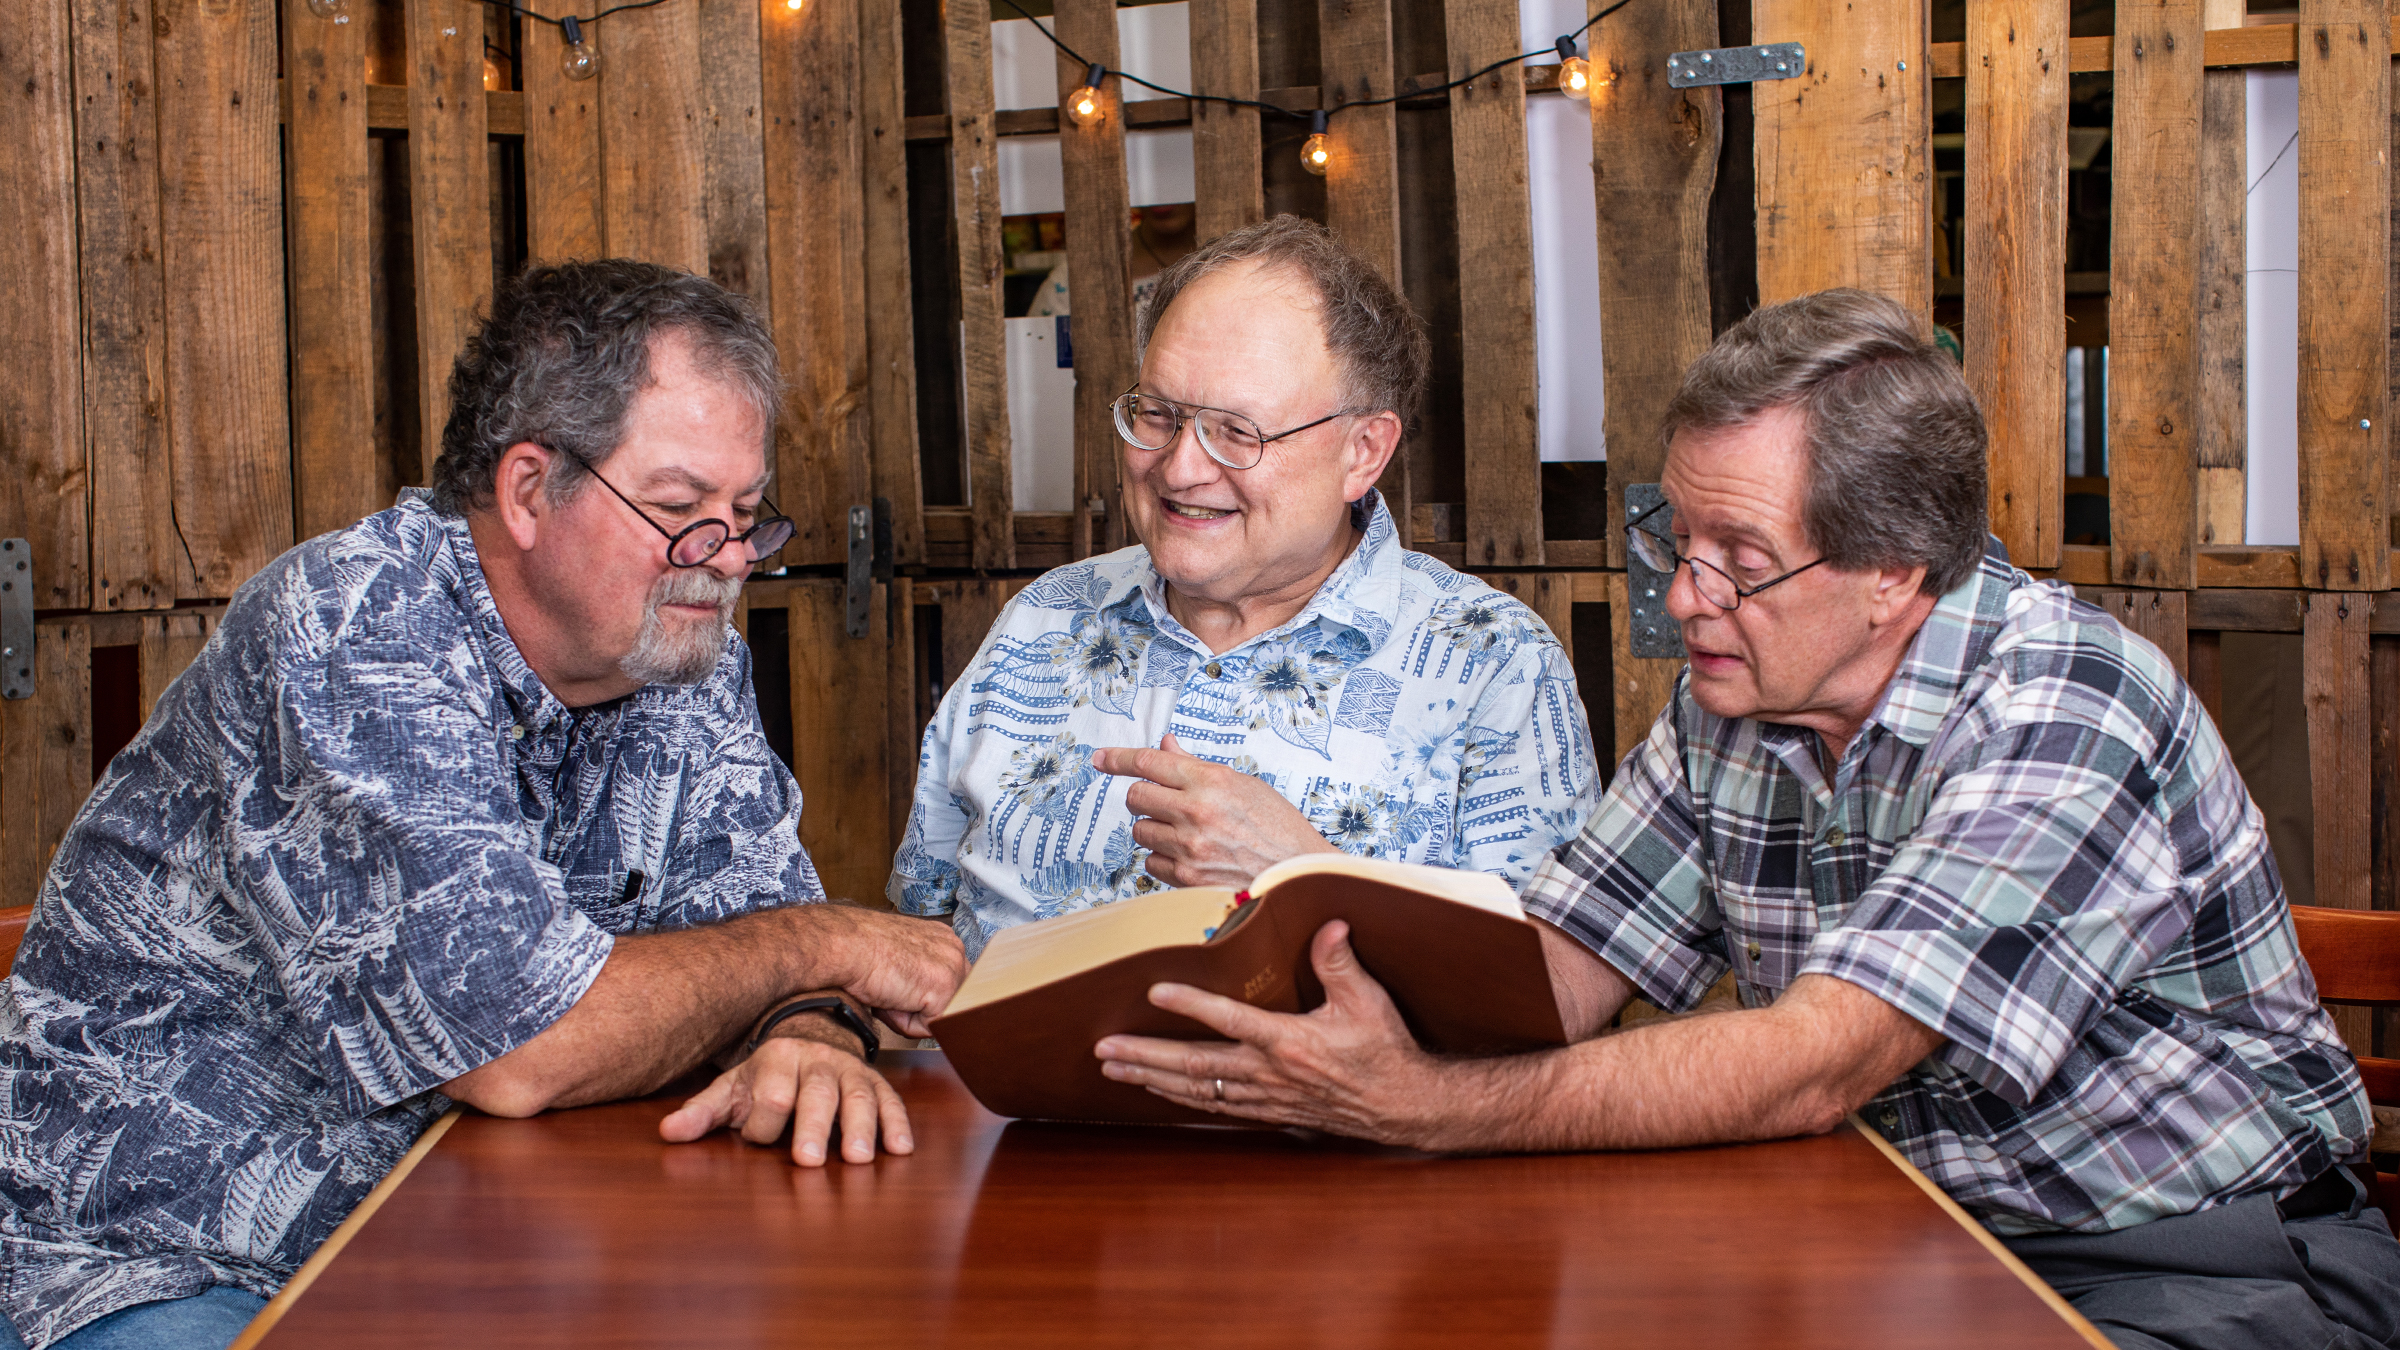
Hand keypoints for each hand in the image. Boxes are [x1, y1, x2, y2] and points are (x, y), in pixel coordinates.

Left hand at [658, 1025, 912, 1165]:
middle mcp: (817, 1060)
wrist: (809, 1037)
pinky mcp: (876, 1081)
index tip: (756, 1140)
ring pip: (858, 1096)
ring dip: (860, 1127)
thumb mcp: (732, 1089)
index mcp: (777, 1059)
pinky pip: (890, 1100)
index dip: (762, 1124)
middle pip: (816, 1093)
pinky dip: (897, 1124)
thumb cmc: (766, 1076)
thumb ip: (703, 1112)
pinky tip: (900, 1149)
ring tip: (858, 1159)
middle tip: (809, 1160)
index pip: (771, 1096)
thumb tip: (668, 1132)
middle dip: (812, 1127)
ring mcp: (850, 1070)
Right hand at [791, 905, 968, 1037]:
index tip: (898, 991)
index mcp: (942, 940)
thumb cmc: (857, 951)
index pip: (948, 985)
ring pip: (938, 1016)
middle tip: (889, 990)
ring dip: (911, 1015)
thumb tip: (919, 1001)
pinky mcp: (944, 988)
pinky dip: (905, 1023)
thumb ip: (917, 976)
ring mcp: (953, 967)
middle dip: (918, 1008)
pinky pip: (930, 1027)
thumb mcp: (897, 959)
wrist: (843, 946)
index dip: (921, 998)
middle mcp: (953, 949)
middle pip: (948, 1002)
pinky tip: (888, 999)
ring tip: (887, 993)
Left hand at [1090, 733, 1337, 887]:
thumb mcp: (1243, 785)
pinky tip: (1190, 857)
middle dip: (1144, 797)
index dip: (1118, 758)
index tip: (1101, 758)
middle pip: (1136, 797)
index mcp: (1211, 781)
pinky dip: (1163, 859)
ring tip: (1188, 833)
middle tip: (1164, 803)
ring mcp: (1189, 847)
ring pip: (1141, 831)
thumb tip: (1166, 747)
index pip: (1149, 761)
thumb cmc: (1279, 830)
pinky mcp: (1186, 879)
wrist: (1300, 876)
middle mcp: (1195, 812)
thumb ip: (1197, 768)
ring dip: (1156, 830)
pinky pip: (1151, 863)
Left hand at [1092, 920, 1463, 1147]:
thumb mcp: (1369, 1002)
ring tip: (1113, 1069)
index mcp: (1289, 1043)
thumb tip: (1329, 925)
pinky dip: (1181, 1097)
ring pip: (1196, 1089)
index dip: (1191, 1005)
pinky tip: (1158, 1090)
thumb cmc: (1386, 1053)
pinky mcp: (1268, 1110)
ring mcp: (1264, 1097)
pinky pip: (1214, 1106)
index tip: (1155, 993)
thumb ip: (1341, 964)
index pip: (1229, 1020)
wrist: (1403, 1106)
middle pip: (1193, 1065)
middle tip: (1104, 1049)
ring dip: (1151, 1079)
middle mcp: (1268, 1074)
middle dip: (1144, 1056)